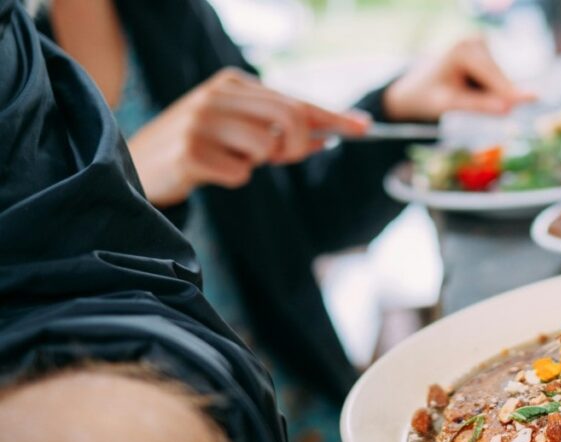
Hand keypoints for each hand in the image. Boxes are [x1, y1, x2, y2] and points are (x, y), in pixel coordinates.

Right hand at [127, 67, 369, 206]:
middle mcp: (216, 96)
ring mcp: (201, 122)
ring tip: (232, 160)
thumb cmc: (198, 147)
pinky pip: (240, 174)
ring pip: (267, 147)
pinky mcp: (190, 153)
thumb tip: (329, 135)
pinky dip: (234, 178)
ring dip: (259, 164)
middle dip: (299, 145)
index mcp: (231, 83)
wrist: (135, 164)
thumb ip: (279, 130)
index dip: (332, 116)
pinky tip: (210, 172)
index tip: (363, 128)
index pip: (294, 100)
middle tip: (284, 159)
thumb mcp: (238, 130)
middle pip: (289, 119)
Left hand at [383, 37, 532, 121]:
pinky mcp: (489, 51)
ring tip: (468, 98)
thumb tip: (508, 109)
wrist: (417, 87)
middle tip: (498, 115)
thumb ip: (478, 106)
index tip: (535, 98)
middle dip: (500, 97)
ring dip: (493, 94)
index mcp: (462, 50)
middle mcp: (475, 41)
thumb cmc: (429, 96)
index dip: (509, 92)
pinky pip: (499, 78)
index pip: (492, 75)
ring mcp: (483, 44)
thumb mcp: (449, 104)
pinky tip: (474, 90)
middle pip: (500, 77)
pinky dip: (492, 90)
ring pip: (502, 78)